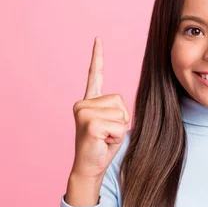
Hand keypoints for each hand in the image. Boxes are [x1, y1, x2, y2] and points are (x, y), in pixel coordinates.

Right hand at [70, 36, 130, 179]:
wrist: (90, 168)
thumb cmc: (103, 147)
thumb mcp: (113, 124)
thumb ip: (116, 110)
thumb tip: (124, 108)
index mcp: (89, 101)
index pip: (94, 75)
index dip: (97, 57)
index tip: (98, 39)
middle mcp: (83, 103)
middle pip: (120, 101)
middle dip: (121, 119)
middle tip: (106, 134)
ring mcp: (84, 111)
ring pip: (120, 113)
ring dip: (118, 129)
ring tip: (104, 138)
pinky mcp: (89, 123)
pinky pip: (118, 125)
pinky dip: (116, 136)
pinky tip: (102, 141)